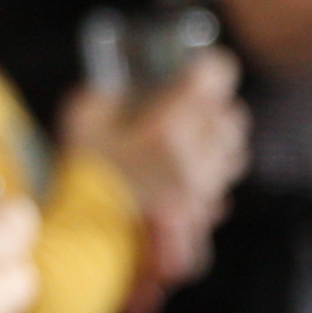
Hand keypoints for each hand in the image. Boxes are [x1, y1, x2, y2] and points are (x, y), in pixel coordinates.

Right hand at [64, 50, 249, 312]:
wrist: (80, 245)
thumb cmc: (78, 179)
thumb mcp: (80, 120)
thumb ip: (104, 95)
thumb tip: (118, 89)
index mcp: (169, 127)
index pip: (215, 76)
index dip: (208, 67)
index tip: (198, 67)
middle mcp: (195, 158)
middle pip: (232, 117)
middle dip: (215, 108)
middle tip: (191, 108)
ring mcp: (201, 194)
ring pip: (233, 156)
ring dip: (217, 146)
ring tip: (190, 146)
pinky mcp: (201, 223)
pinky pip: (220, 195)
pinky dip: (209, 186)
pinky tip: (186, 185)